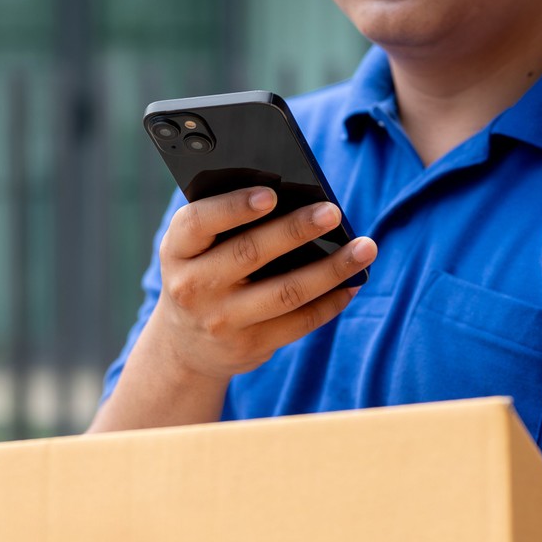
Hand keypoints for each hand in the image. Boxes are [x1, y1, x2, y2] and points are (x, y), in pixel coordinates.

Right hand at [145, 188, 376, 381]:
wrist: (186, 346)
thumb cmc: (202, 274)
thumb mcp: (195, 249)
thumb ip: (226, 224)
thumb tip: (296, 199)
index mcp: (176, 251)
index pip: (198, 223)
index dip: (233, 207)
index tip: (271, 194)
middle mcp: (193, 287)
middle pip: (250, 254)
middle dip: (295, 230)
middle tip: (332, 212)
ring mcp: (222, 321)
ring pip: (285, 292)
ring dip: (331, 269)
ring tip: (365, 248)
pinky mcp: (250, 347)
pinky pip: (299, 322)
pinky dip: (331, 302)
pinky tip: (352, 283)